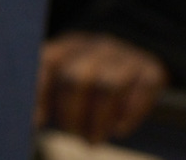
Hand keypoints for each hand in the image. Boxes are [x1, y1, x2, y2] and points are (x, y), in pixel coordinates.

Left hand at [39, 32, 167, 143]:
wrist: (139, 52)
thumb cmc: (92, 75)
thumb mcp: (68, 73)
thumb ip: (48, 91)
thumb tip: (33, 121)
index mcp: (69, 44)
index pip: (48, 62)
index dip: (40, 93)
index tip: (37, 121)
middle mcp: (96, 45)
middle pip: (77, 78)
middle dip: (72, 113)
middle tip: (73, 134)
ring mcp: (125, 55)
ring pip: (108, 87)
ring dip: (98, 120)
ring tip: (93, 140)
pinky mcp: (152, 69)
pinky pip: (141, 91)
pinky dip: (129, 115)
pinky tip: (119, 130)